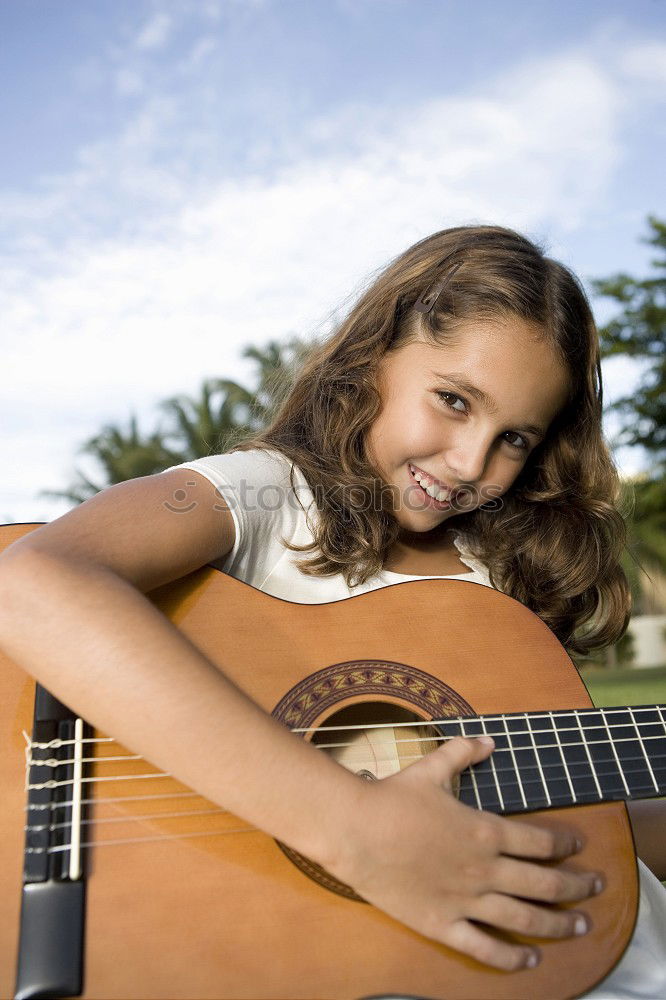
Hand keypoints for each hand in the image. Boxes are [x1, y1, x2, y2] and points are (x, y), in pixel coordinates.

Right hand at [324, 736, 601, 970]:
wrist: (355, 830)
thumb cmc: (393, 797)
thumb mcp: (432, 768)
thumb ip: (464, 753)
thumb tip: (488, 740)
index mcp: (485, 830)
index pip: (540, 840)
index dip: (566, 843)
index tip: (579, 846)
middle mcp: (485, 869)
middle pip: (545, 883)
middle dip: (577, 886)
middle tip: (596, 888)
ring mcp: (466, 900)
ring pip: (524, 918)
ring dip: (558, 924)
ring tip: (579, 927)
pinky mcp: (443, 924)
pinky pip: (485, 948)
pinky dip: (512, 957)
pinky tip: (530, 958)